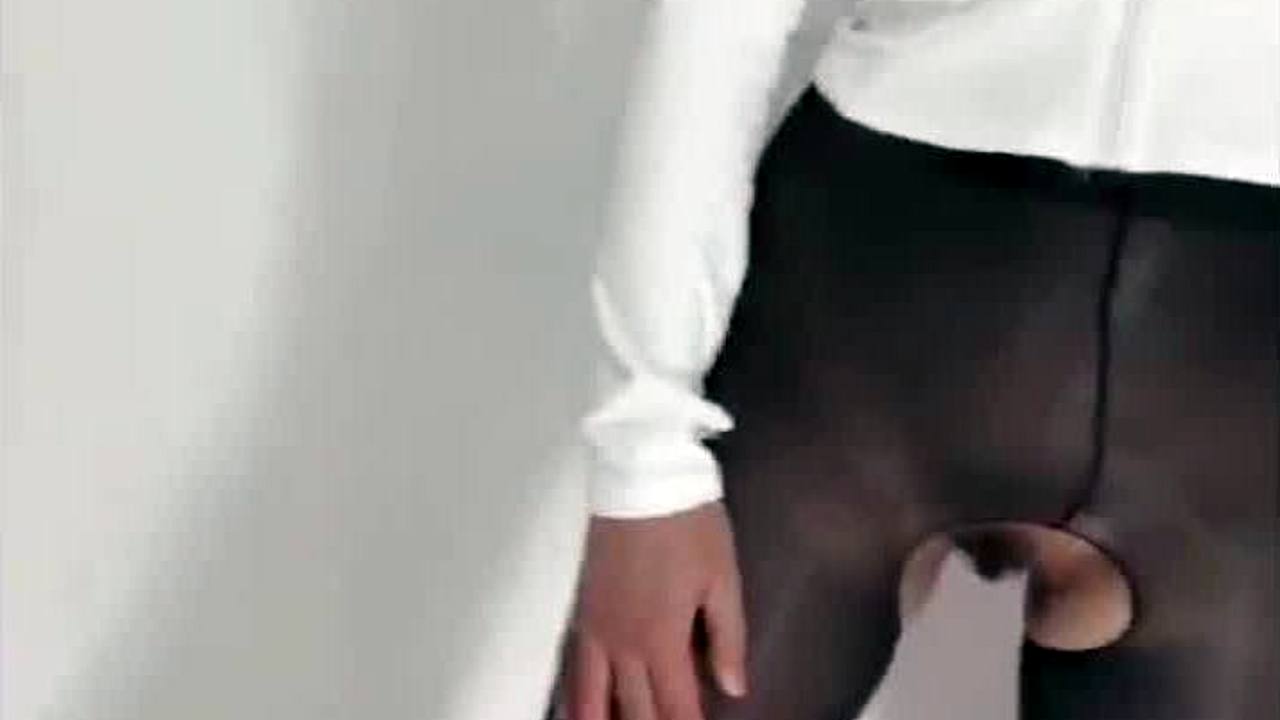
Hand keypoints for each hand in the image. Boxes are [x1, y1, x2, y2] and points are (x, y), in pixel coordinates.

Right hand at [562, 501, 747, 719]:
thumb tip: (734, 684)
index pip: (677, 707)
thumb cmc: (685, 521)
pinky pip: (574, 667)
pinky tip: (579, 709)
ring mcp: (597, 628)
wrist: (639, 476)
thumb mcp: (723, 579)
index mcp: (663, 638)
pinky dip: (576, 697)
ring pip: (593, 698)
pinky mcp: (583, 609)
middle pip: (635, 711)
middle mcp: (624, 641)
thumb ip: (728, 639)